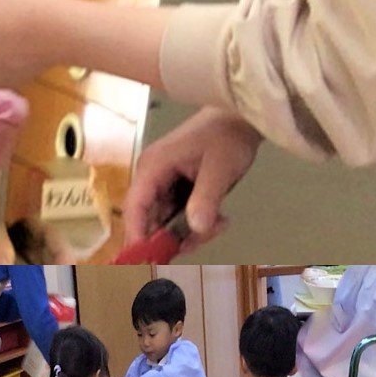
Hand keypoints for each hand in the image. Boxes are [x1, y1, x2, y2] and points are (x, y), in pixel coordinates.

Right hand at [123, 107, 262, 248]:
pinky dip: (197, 222)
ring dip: (191, 231)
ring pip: (166, 221)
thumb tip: (197, 229)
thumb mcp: (219, 169)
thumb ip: (206, 199)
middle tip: (207, 237)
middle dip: (175, 236)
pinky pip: (178, 215)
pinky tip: (220, 219)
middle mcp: (152, 176)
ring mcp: (164, 183)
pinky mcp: (177, 188)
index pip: (135, 206)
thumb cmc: (227, 137)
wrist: (240, 118)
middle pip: (150, 219)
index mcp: (153, 166)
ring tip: (221, 223)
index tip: (149, 258)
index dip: (138, 235)